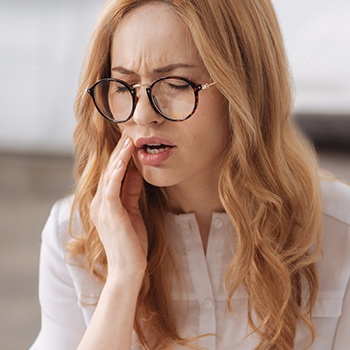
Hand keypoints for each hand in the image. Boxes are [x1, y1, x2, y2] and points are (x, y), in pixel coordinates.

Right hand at [90, 131, 147, 281]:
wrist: (128, 268)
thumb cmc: (131, 243)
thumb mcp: (133, 211)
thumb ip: (131, 192)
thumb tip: (136, 172)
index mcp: (105, 203)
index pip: (113, 175)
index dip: (121, 158)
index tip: (130, 143)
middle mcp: (99, 202)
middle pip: (110, 171)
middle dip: (119, 152)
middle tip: (128, 134)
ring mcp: (102, 206)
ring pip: (110, 174)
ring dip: (119, 156)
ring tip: (128, 140)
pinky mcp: (109, 210)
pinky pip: (112, 185)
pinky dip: (118, 169)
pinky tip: (125, 157)